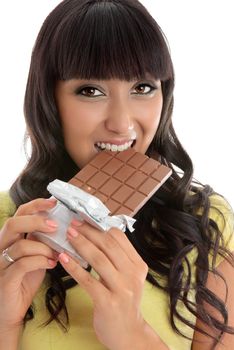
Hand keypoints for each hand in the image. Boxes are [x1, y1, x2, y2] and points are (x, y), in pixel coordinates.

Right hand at [0, 198, 57, 330]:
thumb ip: (43, 241)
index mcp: (11, 238)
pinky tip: (52, 264)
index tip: (54, 203)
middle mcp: (1, 247)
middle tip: (55, 226)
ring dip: (43, 247)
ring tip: (57, 253)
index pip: (19, 213)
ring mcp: (0, 263)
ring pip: (20, 245)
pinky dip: (40, 261)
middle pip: (13, 224)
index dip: (36, 205)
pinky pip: (22, 264)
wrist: (12, 309)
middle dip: (37, 221)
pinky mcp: (4, 279)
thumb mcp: (36, 255)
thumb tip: (63, 227)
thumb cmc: (24, 280)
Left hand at [59, 220, 148, 349]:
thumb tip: (96, 235)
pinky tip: (64, 258)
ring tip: (68, 236)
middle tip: (73, 224)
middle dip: (89, 232)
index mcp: (138, 265)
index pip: (119, 238)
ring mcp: (122, 289)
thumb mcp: (128, 277)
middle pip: (108, 245)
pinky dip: (74, 267)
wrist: (129, 334)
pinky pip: (88, 280)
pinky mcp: (108, 303)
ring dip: (81, 245)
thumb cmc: (124, 301)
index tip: (85, 220)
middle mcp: (133, 275)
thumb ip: (118, 258)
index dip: (100, 227)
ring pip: (99, 260)